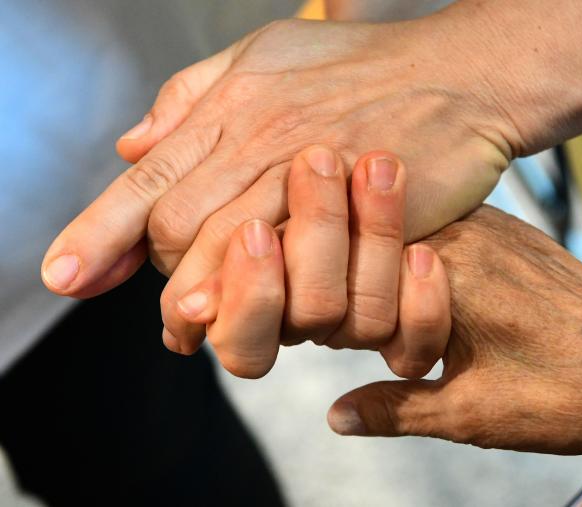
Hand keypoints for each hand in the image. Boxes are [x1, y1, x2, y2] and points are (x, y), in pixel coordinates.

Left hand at [40, 15, 513, 352]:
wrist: (460, 77)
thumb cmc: (369, 64)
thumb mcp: (268, 54)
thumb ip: (193, 95)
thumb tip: (132, 142)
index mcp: (232, 104)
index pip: (149, 176)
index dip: (100, 231)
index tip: (67, 277)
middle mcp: (257, 136)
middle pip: (175, 223)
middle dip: (159, 274)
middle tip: (167, 309)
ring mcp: (306, 172)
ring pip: (223, 247)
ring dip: (200, 293)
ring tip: (189, 324)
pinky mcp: (355, 208)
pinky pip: (294, 262)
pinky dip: (263, 292)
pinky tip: (253, 310)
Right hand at [328, 206, 581, 470]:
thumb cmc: (571, 392)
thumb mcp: (471, 414)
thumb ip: (394, 410)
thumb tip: (339, 415)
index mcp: (449, 270)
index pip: (353, 264)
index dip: (339, 307)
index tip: (340, 343)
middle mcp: (469, 232)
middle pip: (379, 243)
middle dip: (367, 290)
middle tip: (377, 341)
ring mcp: (495, 226)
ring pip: (414, 236)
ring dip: (401, 276)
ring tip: (417, 328)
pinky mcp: (516, 234)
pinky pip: (453, 236)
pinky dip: (435, 267)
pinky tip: (449, 305)